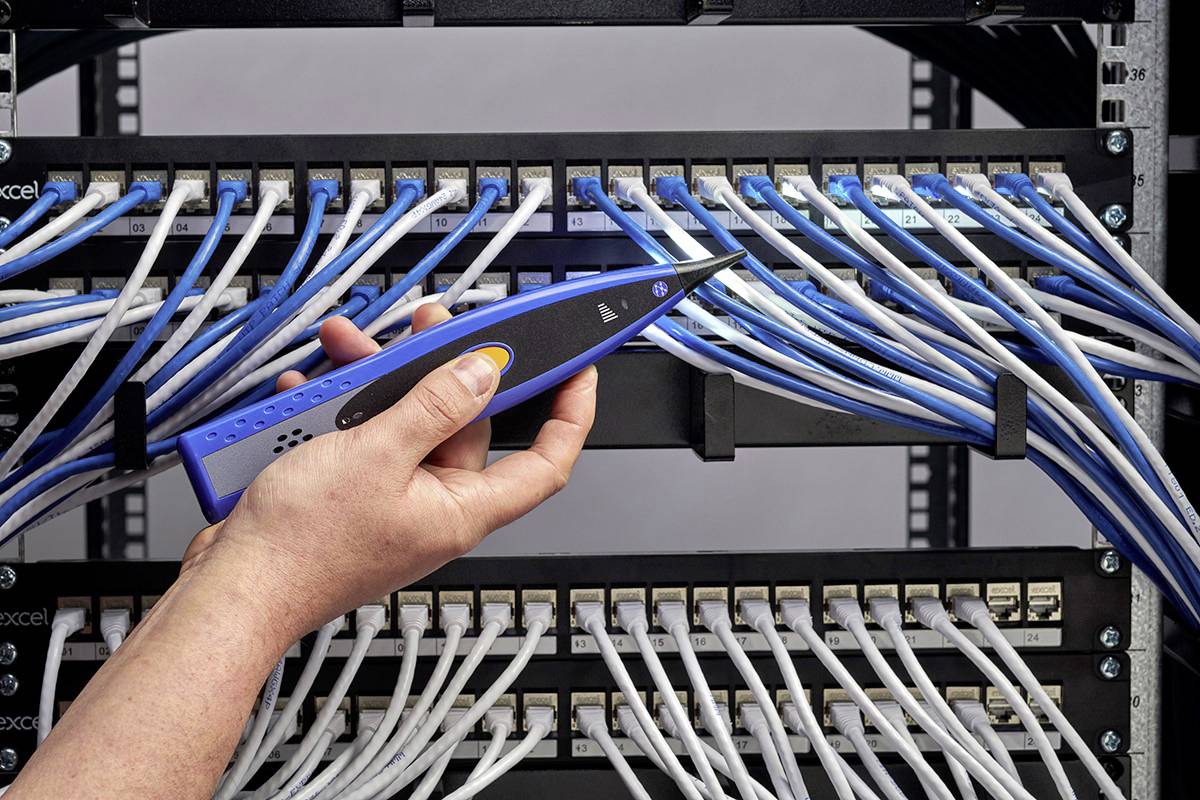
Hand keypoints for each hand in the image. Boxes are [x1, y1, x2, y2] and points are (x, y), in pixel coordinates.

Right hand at [182, 305, 596, 643]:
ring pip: (407, 422)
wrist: (232, 588)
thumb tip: (484, 374)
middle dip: (443, 368)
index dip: (570, 415)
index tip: (578, 371)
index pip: (545, 462)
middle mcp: (434, 506)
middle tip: (428, 328)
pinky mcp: (353, 493)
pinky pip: (363, 437)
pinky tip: (311, 389)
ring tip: (346, 347)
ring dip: (378, 380)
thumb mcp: (376, 455)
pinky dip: (340, 407)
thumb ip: (434, 407)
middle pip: (465, 424)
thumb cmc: (300, 547)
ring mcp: (393, 499)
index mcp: (460, 508)